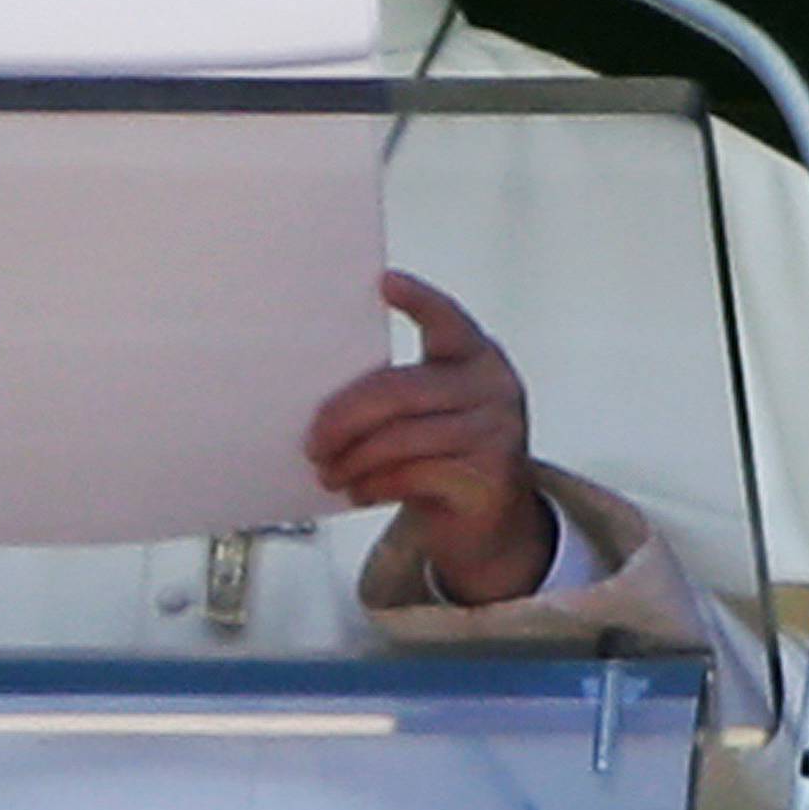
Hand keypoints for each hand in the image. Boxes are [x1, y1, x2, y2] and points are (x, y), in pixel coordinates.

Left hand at [306, 269, 553, 604]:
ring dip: (352, 459)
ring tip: (328, 470)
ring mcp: (496, 434)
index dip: (419, 301)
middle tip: (312, 440)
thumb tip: (323, 399)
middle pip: (400, 390)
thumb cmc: (447, 459)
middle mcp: (493, 388)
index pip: (447, 320)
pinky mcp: (487, 478)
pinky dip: (373, 484)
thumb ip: (399, 393)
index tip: (385, 283)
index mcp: (476, 357)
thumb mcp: (433, 413)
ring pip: (400, 438)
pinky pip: (412, 475)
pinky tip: (358, 489)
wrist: (491, 526)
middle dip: (344, 416)